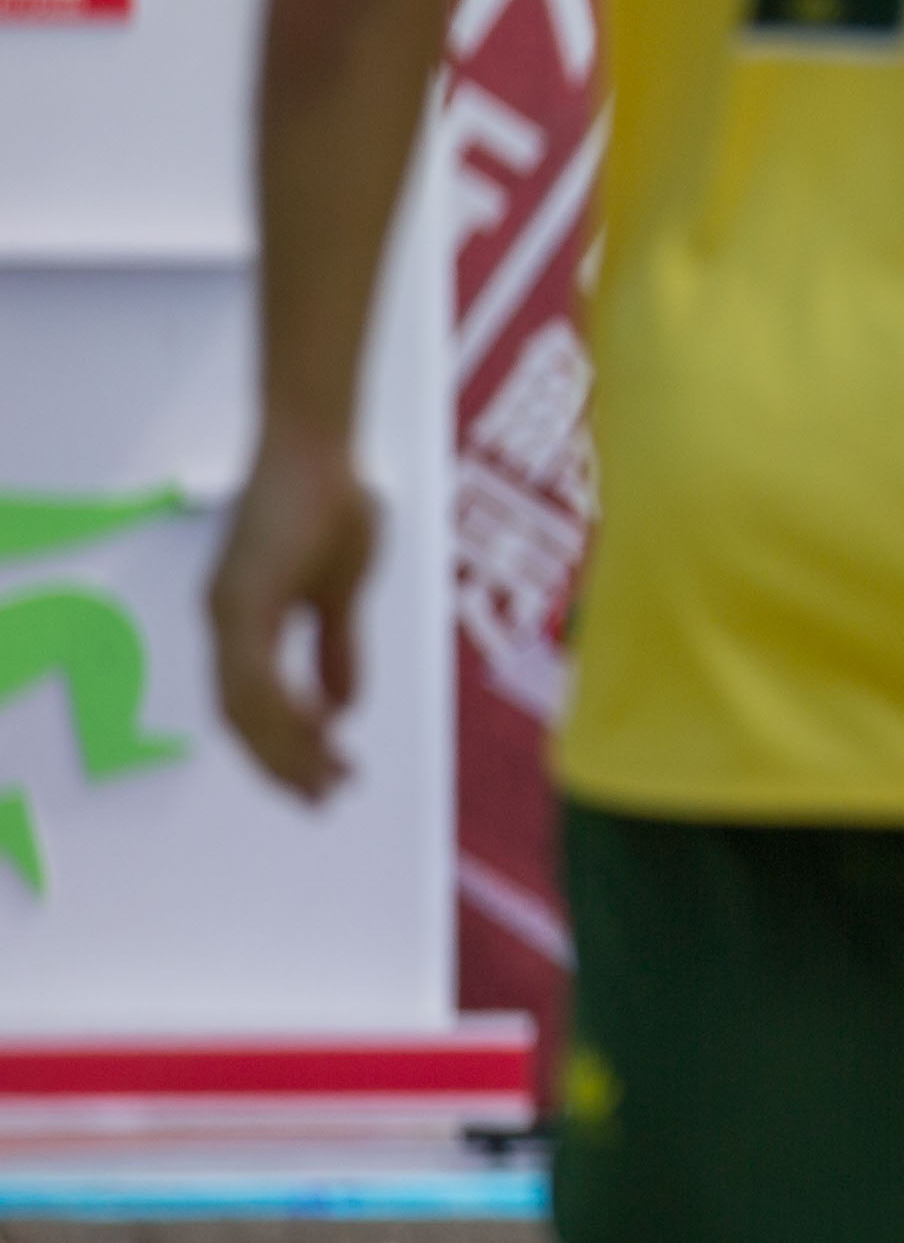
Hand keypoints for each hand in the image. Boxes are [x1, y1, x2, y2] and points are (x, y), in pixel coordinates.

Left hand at [201, 436, 373, 800]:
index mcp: (244, 618)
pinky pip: (255, 675)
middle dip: (283, 764)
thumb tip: (341, 709)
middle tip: (325, 798)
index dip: (283, 748)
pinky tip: (322, 731)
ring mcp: (227, 610)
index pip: (252, 704)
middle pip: (242, 717)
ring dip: (287, 749)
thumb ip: (337, 650)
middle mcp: (224, 619)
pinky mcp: (242, 599)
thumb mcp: (341, 591)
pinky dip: (284, 712)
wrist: (317, 444)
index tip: (323, 781)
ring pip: (245, 706)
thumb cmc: (331, 500)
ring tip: (330, 778)